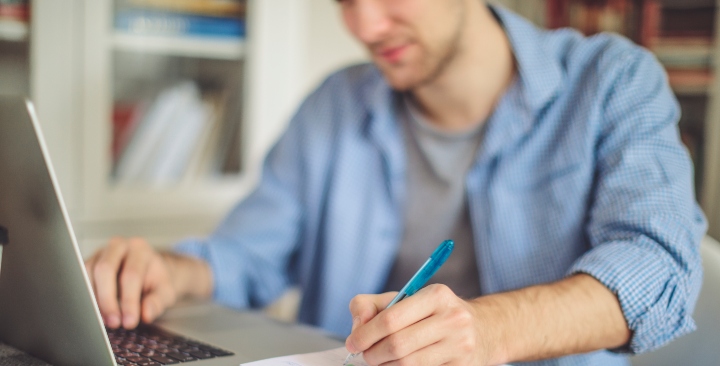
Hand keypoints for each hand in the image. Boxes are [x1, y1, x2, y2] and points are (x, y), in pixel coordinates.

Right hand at [84, 237, 205, 328]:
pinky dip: (86, 298)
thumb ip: (157, 301)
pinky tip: (94, 313)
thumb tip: (145, 315)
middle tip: (114, 322)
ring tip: (104, 321)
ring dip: (94, 300)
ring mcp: (100, 253)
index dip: (129, 301)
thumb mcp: (166, 290)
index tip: (129, 321)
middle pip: (105, 270)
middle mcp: (118, 246)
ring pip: (88, 273)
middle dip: (107, 300)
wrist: (150, 271)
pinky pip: (80, 279)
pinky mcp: (89, 264)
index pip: (131, 275)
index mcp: (140, 249)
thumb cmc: (156, 280)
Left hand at [345, 284, 497, 365]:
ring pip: (408, 365)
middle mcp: (453, 319)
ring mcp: (461, 347)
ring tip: (381, 361)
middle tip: (366, 355)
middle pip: (398, 345)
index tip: (353, 343)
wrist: (482, 330)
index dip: (365, 334)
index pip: (391, 319)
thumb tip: (357, 325)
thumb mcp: (406, 299)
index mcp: (436, 296)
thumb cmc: (434, 314)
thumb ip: (372, 305)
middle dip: (373, 354)